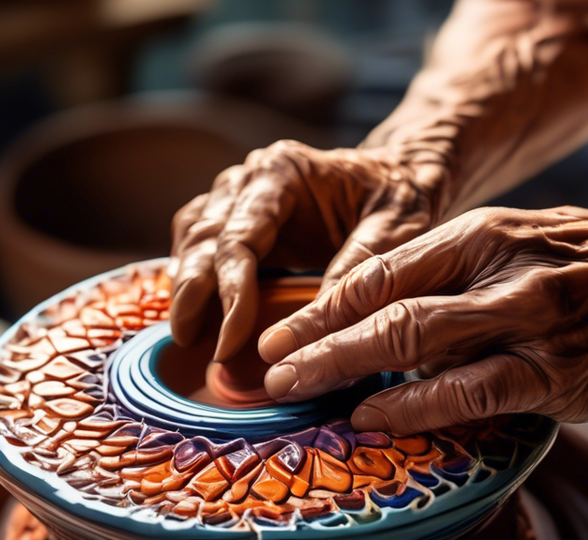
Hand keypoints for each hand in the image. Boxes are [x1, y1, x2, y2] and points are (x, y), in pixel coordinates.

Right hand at [170, 140, 450, 360]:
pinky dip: (192, 275)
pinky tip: (195, 312)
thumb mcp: (397, 227)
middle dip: (192, 294)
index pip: (238, 238)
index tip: (230, 343)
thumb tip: (317, 325)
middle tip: (190, 344)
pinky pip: (200, 242)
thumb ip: (359, 267)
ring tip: (187, 335)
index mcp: (283, 172)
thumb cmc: (402, 194)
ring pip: (193, 238)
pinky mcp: (241, 218)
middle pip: (203, 238)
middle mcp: (250, 178)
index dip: (229, 293)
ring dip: (186, 286)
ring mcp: (240, 196)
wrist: (402, 174)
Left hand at [259, 206, 587, 434]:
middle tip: (269, 365)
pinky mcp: (552, 373)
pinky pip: (468, 391)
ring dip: (344, 367)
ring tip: (297, 388)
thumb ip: (461, 270)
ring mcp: (524, 323)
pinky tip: (372, 417)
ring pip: (412, 345)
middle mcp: (495, 273)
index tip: (281, 327)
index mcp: (483, 235)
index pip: (383, 268)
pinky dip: (413, 407)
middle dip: (315, 339)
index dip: (324, 302)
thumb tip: (392, 308)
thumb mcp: (525, 239)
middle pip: (382, 306)